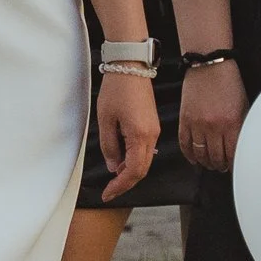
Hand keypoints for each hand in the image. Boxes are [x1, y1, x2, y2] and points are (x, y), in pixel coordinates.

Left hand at [95, 66, 157, 200]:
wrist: (130, 67)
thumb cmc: (117, 89)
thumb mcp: (106, 120)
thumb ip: (109, 146)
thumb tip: (113, 166)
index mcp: (140, 136)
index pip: (133, 171)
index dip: (120, 186)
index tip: (107, 194)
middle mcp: (152, 136)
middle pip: (142, 170)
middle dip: (125, 182)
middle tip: (109, 190)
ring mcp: (154, 130)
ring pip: (144, 161)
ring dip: (129, 171)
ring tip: (112, 175)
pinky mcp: (152, 125)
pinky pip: (145, 150)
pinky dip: (134, 159)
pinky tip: (121, 159)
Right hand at [176, 56, 247, 175]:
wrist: (209, 64)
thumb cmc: (229, 83)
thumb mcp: (243, 106)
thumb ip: (242, 127)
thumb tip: (241, 146)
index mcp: (232, 123)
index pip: (233, 155)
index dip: (234, 164)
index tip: (234, 166)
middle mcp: (214, 127)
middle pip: (216, 158)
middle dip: (220, 166)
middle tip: (222, 167)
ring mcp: (197, 124)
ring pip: (200, 155)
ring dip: (206, 162)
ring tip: (210, 163)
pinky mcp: (184, 120)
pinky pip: (185, 145)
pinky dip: (189, 155)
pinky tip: (194, 159)